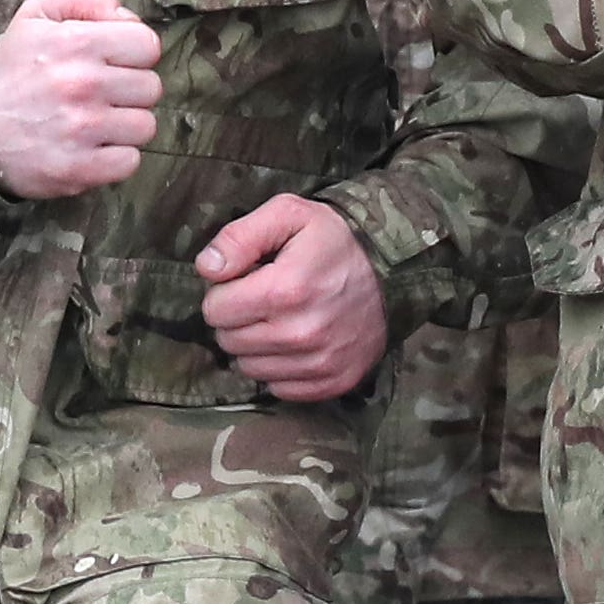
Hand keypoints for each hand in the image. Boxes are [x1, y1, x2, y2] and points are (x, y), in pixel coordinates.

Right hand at [0, 0, 162, 199]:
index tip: (115, 62)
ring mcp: (82, 129)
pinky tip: (92, 147)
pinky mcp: (79, 168)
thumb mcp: (36, 16)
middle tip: (102, 95)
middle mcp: (82, 84)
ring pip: (145, 126)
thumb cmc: (10, 70)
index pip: (148, 45)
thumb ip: (87, 1)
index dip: (134, 53)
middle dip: (131, 90)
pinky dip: (116, 158)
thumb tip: (128, 16)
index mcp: (76, 42)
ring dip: (125, 126)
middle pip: (151, 88)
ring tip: (96, 122)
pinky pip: (130, 162)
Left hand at [194, 191, 384, 401]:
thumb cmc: (336, 239)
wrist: (396, 271)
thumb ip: (240, 236)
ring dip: (255, 346)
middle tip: (262, 300)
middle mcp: (300, 334)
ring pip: (249, 368)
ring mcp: (318, 362)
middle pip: (229, 341)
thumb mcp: (289, 214)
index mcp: (284, 290)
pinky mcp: (333, 381)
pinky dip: (279, 369)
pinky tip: (295, 344)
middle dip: (237, 319)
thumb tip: (207, 268)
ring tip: (278, 321)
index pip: (215, 310)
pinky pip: (279, 389)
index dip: (224, 293)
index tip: (246, 281)